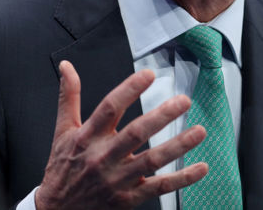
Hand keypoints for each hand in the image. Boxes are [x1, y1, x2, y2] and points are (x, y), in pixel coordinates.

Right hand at [35, 61, 207, 209]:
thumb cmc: (62, 167)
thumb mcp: (62, 131)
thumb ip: (68, 96)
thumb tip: (67, 66)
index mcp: (88, 136)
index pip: (110, 108)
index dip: (129, 89)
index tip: (148, 74)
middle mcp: (104, 157)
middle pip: (135, 133)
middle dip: (161, 116)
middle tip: (183, 101)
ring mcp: (118, 179)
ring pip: (152, 161)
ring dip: (178, 146)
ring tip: (199, 131)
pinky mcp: (129, 198)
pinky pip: (159, 188)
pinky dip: (182, 179)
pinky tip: (200, 167)